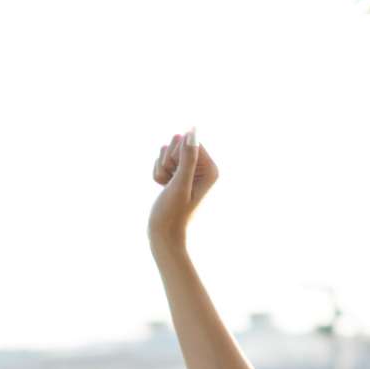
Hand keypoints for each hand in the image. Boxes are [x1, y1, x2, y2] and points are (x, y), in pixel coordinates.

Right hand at [148, 129, 218, 258]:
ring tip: (167, 188)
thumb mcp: (180, 184)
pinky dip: (158, 175)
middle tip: (171, 183)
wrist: (164, 236)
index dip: (176, 155)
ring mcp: (189, 172)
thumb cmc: (173, 214)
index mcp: (211, 170)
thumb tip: (192, 132)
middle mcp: (203, 169)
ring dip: (161, 168)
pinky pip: (162, 162)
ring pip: (167, 153)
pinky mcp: (178, 175)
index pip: (189, 141)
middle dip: (167, 161)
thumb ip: (188, 157)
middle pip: (178, 144)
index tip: (177, 176)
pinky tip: (164, 189)